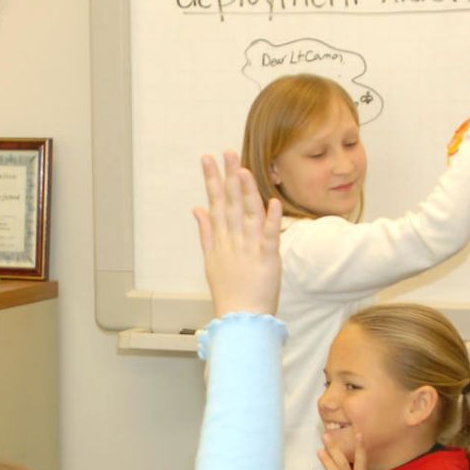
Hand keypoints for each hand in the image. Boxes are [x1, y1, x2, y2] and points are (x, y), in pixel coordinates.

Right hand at [192, 151, 281, 317]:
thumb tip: (197, 208)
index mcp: (220, 239)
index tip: (207, 158)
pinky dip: (272, 220)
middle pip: (230, 203)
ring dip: (246, 192)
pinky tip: (272, 202)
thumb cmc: (228, 291)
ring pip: (248, 215)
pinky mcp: (268, 259)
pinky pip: (270, 236)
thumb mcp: (210, 260)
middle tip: (226, 152)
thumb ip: (205, 232)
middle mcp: (233, 240)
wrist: (241, 318)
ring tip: (244, 169)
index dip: (212, 179)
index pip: (215, 202)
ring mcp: (249, 249)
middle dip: (228, 176)